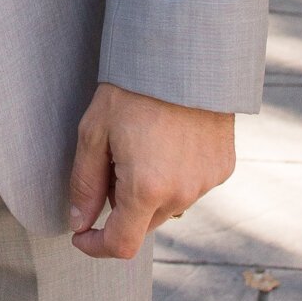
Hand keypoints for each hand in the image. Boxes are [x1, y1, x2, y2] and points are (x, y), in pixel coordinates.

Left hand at [68, 82, 234, 259]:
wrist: (184, 53)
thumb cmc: (132, 88)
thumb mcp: (94, 132)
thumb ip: (85, 184)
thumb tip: (79, 222)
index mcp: (146, 189)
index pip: (121, 245)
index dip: (96, 246)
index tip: (81, 235)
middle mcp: (182, 194)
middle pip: (144, 222)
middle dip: (122, 207)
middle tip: (111, 161)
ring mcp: (206, 182)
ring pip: (169, 205)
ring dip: (151, 192)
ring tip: (142, 143)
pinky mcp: (223, 167)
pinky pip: (192, 185)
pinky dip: (176, 175)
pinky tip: (169, 139)